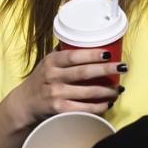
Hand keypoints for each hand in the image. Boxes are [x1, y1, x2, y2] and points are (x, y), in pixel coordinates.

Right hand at [10, 48, 124, 123]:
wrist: (24, 104)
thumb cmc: (41, 80)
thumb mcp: (47, 62)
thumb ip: (63, 52)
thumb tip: (86, 37)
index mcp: (51, 61)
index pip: (73, 56)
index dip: (92, 54)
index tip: (108, 54)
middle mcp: (52, 77)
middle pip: (83, 73)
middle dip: (106, 70)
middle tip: (123, 67)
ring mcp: (55, 94)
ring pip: (87, 92)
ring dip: (107, 91)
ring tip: (119, 88)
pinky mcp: (58, 110)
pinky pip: (83, 109)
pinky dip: (98, 107)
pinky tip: (108, 103)